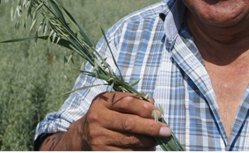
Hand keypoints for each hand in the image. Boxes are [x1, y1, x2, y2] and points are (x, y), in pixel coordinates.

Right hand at [40, 91, 171, 150]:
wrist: (82, 136)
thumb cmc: (104, 116)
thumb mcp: (112, 104)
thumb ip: (132, 101)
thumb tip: (153, 104)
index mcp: (101, 103)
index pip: (127, 103)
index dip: (145, 108)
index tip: (158, 113)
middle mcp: (97, 120)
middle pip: (129, 124)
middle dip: (151, 127)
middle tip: (166, 130)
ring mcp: (98, 139)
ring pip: (130, 142)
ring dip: (148, 142)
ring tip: (158, 140)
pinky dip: (141, 151)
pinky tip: (148, 148)